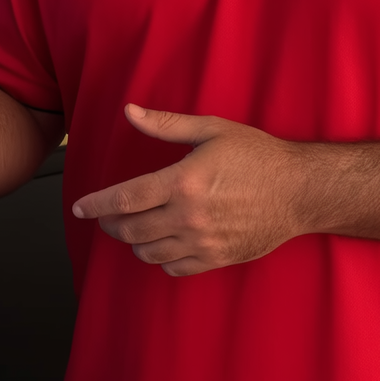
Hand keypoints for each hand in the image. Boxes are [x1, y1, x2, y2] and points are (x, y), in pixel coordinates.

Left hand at [71, 105, 312, 275]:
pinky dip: (161, 259)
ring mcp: (202, 242)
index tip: (79, 208)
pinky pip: (174, 269)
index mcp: (182, 182)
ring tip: (135, 229)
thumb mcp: (212, 130)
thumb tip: (129, 111)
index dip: (95, 205)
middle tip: (107, 216)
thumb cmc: (257, 156)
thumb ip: (165, 125)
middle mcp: (188, 216)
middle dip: (111, 224)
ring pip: (148, 253)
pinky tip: (163, 244)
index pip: (123, 199)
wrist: (300, 191)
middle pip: (130, 230)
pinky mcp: (216, 258)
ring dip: (134, 242)